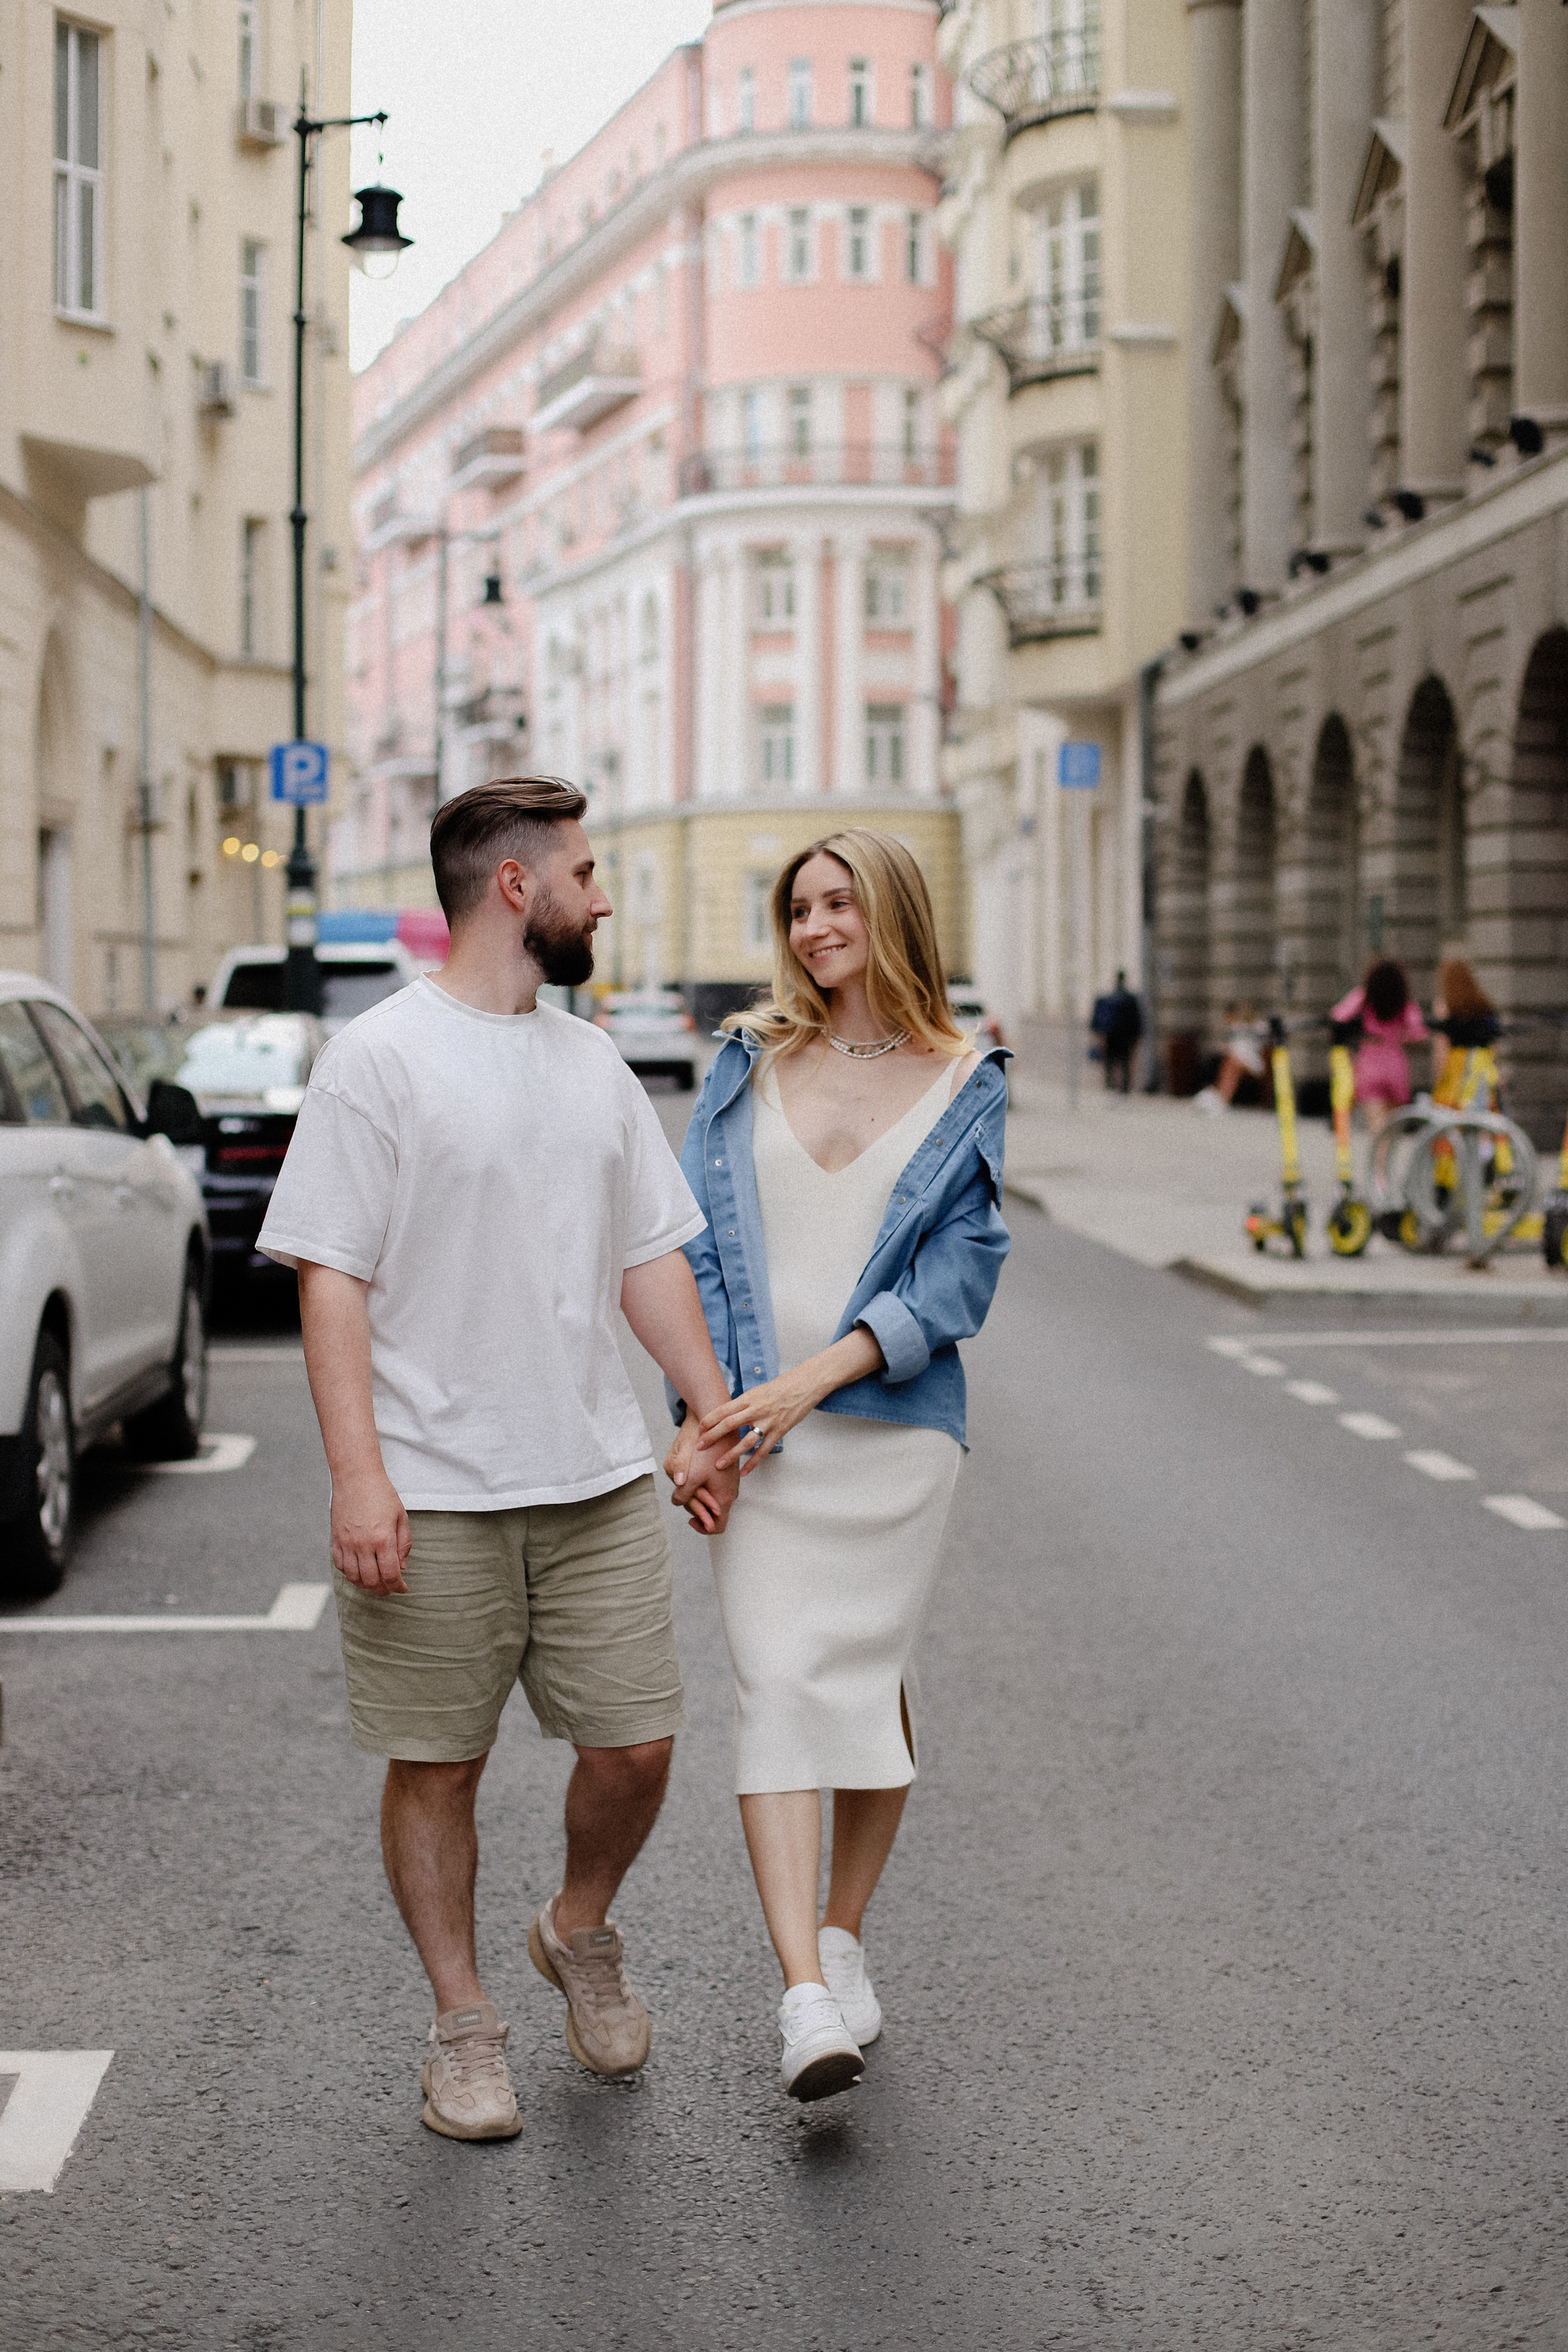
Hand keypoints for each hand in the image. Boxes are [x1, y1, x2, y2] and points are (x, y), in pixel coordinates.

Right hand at [330, 1465, 410, 1594]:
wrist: (356, 1477)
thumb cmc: (382, 1494)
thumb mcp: (401, 1516)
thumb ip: (403, 1544)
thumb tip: (402, 1567)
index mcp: (383, 1539)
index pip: (390, 1574)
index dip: (397, 1586)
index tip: (402, 1588)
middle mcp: (363, 1545)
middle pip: (372, 1581)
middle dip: (382, 1590)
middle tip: (389, 1590)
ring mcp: (346, 1543)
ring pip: (354, 1577)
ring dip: (365, 1585)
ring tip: (374, 1584)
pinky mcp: (335, 1539)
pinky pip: (340, 1565)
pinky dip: (350, 1574)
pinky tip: (358, 1572)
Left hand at [666, 1417, 738, 1533]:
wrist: (720, 1428)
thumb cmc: (707, 1452)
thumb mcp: (690, 1476)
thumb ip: (682, 1495)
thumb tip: (677, 1502)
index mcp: (723, 1498)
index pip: (717, 1527)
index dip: (702, 1528)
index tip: (690, 1518)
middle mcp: (730, 1493)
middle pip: (712, 1514)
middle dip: (696, 1508)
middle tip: (684, 1494)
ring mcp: (729, 1484)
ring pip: (711, 1499)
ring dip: (698, 1496)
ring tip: (688, 1482)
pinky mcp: (726, 1475)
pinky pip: (714, 1488)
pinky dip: (702, 1486)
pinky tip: (693, 1474)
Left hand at [698, 1362, 823, 1473]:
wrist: (804, 1385)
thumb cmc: (780, 1387)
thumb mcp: (757, 1391)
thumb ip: (743, 1404)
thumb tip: (727, 1415)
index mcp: (748, 1398)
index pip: (724, 1410)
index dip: (710, 1420)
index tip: (699, 1430)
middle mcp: (756, 1409)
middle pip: (729, 1425)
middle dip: (712, 1437)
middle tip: (700, 1447)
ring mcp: (768, 1422)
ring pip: (746, 1441)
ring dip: (731, 1454)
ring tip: (718, 1465)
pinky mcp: (780, 1431)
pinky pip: (763, 1450)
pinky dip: (753, 1462)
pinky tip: (744, 1471)